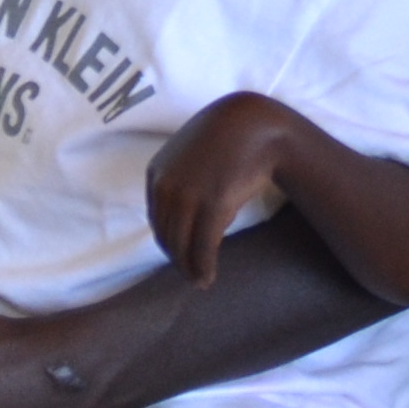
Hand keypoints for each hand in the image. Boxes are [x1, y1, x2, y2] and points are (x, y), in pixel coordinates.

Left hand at [143, 92, 306, 285]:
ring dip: (190, 269)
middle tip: (189, 277)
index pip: (156, 219)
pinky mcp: (213, 205)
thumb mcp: (188, 156)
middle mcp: (167, 186)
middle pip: (167, 236)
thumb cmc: (223, 140)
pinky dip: (204, 267)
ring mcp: (189, 196)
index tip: (178, 256)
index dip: (167, 242)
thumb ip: (177, 181)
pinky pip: (203, 246)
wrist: (252, 125)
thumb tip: (180, 216)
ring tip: (200, 282)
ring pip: (182, 246)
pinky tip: (208, 277)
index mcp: (156, 173)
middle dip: (177, 260)